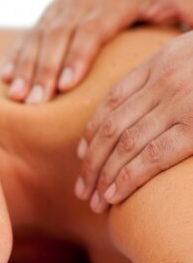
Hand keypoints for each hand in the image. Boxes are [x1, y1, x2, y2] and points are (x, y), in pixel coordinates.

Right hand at [2, 0, 192, 103]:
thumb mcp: (183, 0)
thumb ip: (188, 19)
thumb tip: (189, 49)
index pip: (92, 30)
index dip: (77, 57)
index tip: (67, 86)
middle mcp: (84, 0)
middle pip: (58, 35)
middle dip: (44, 70)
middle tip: (35, 103)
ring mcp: (63, 5)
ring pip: (39, 35)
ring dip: (25, 67)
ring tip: (17, 97)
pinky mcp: (52, 11)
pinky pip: (29, 33)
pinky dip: (17, 55)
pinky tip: (6, 78)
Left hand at [74, 30, 192, 212]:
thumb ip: (170, 79)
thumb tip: (150, 112)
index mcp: (161, 62)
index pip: (112, 102)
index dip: (92, 133)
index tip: (82, 155)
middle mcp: (164, 80)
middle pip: (111, 128)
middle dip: (90, 164)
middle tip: (81, 189)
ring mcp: (180, 103)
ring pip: (124, 145)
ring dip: (102, 177)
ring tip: (92, 200)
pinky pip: (150, 157)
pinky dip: (126, 178)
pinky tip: (113, 195)